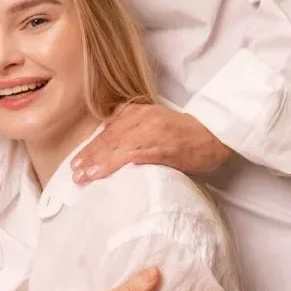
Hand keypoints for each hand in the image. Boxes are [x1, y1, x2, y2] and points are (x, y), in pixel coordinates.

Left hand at [72, 104, 229, 182]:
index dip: (90, 148)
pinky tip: (114, 170)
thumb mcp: (152, 124)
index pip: (107, 132)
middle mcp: (142, 119)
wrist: (215, 132)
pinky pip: (144, 154)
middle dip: (90, 157)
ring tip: (87, 176)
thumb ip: (131, 131)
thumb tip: (108, 148)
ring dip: (102, 162)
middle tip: (75, 174)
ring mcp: (155, 132)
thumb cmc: (183, 133)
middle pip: (110, 140)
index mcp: (136, 113)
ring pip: (122, 147)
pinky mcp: (167, 147)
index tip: (75, 163)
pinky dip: (126, 161)